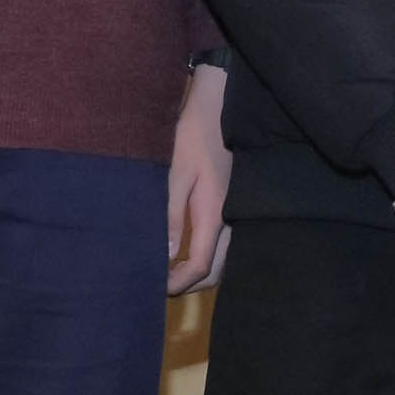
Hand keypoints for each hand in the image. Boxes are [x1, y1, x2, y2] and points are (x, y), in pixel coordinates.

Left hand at [165, 64, 231, 293]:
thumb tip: (165, 256)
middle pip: (219, 268)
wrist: (218, 105)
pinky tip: (190, 250)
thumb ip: (169, 216)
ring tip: (173, 271)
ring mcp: (236, 210)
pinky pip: (226, 241)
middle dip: (193, 283)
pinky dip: (210, 255)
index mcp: (214, 213)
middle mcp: (230, 218)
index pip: (202, 264)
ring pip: (226, 256)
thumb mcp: (174, 174)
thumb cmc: (192, 136)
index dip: (180, 283)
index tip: (158, 289)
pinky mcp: (234, 202)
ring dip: (202, 271)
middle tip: (164, 285)